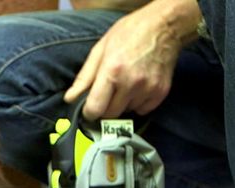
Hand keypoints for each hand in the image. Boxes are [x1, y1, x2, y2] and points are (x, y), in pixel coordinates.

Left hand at [64, 0, 200, 119]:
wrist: (163, 26)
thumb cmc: (129, 33)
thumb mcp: (100, 50)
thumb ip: (84, 77)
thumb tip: (70, 98)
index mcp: (112, 71)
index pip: (96, 109)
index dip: (89, 112)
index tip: (88, 109)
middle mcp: (131, 83)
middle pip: (110, 114)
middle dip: (104, 107)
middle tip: (106, 92)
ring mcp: (148, 88)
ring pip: (126, 112)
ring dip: (122, 104)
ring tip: (124, 84)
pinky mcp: (161, 92)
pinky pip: (143, 109)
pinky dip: (137, 103)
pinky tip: (137, 87)